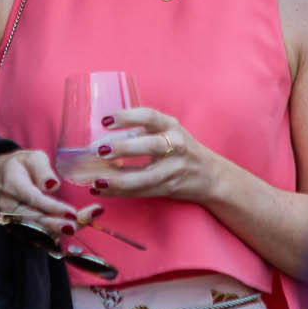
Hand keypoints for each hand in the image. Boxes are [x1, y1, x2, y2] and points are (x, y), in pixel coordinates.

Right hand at [0, 149, 83, 231]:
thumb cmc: (19, 167)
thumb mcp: (30, 158)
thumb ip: (42, 168)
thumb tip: (53, 185)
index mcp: (13, 186)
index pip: (34, 199)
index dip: (53, 208)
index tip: (73, 213)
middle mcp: (12, 209)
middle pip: (37, 221)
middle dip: (61, 225)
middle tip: (83, 221)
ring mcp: (16, 223)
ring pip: (40, 233)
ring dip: (65, 230)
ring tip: (88, 220)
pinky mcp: (23, 232)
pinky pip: (41, 238)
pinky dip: (61, 235)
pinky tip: (80, 225)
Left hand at [88, 106, 219, 203]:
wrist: (211, 175)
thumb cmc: (181, 149)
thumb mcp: (168, 132)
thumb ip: (140, 132)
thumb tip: (101, 138)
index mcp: (172, 126)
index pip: (149, 117)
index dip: (127, 117)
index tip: (105, 121)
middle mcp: (176, 145)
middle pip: (150, 146)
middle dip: (124, 148)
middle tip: (100, 151)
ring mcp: (174, 169)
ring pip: (145, 177)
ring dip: (119, 180)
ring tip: (96, 180)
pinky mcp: (169, 188)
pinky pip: (141, 191)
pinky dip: (119, 191)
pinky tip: (102, 189)